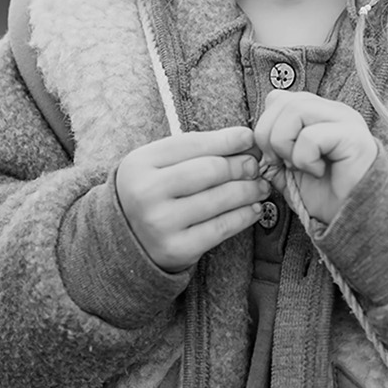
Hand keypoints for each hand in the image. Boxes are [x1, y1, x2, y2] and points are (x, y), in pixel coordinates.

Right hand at [115, 126, 270, 271]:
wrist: (126, 243)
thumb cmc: (151, 195)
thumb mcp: (158, 166)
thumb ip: (194, 151)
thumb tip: (245, 141)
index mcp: (140, 163)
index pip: (192, 144)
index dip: (227, 139)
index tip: (249, 138)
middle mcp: (147, 192)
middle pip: (211, 170)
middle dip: (241, 165)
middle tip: (256, 166)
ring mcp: (161, 223)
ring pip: (220, 199)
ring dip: (249, 190)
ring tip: (260, 186)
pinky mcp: (178, 249)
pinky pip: (222, 227)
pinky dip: (245, 215)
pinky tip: (254, 209)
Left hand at [253, 89, 378, 225]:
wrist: (355, 219)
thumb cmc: (328, 195)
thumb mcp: (290, 171)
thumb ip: (274, 152)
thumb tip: (258, 145)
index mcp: (318, 114)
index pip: (279, 98)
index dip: (266, 126)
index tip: (272, 157)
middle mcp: (332, 111)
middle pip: (282, 101)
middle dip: (268, 136)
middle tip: (281, 163)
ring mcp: (345, 120)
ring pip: (295, 110)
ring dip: (285, 144)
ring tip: (299, 166)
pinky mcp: (352, 136)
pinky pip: (311, 136)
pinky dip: (304, 159)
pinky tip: (318, 171)